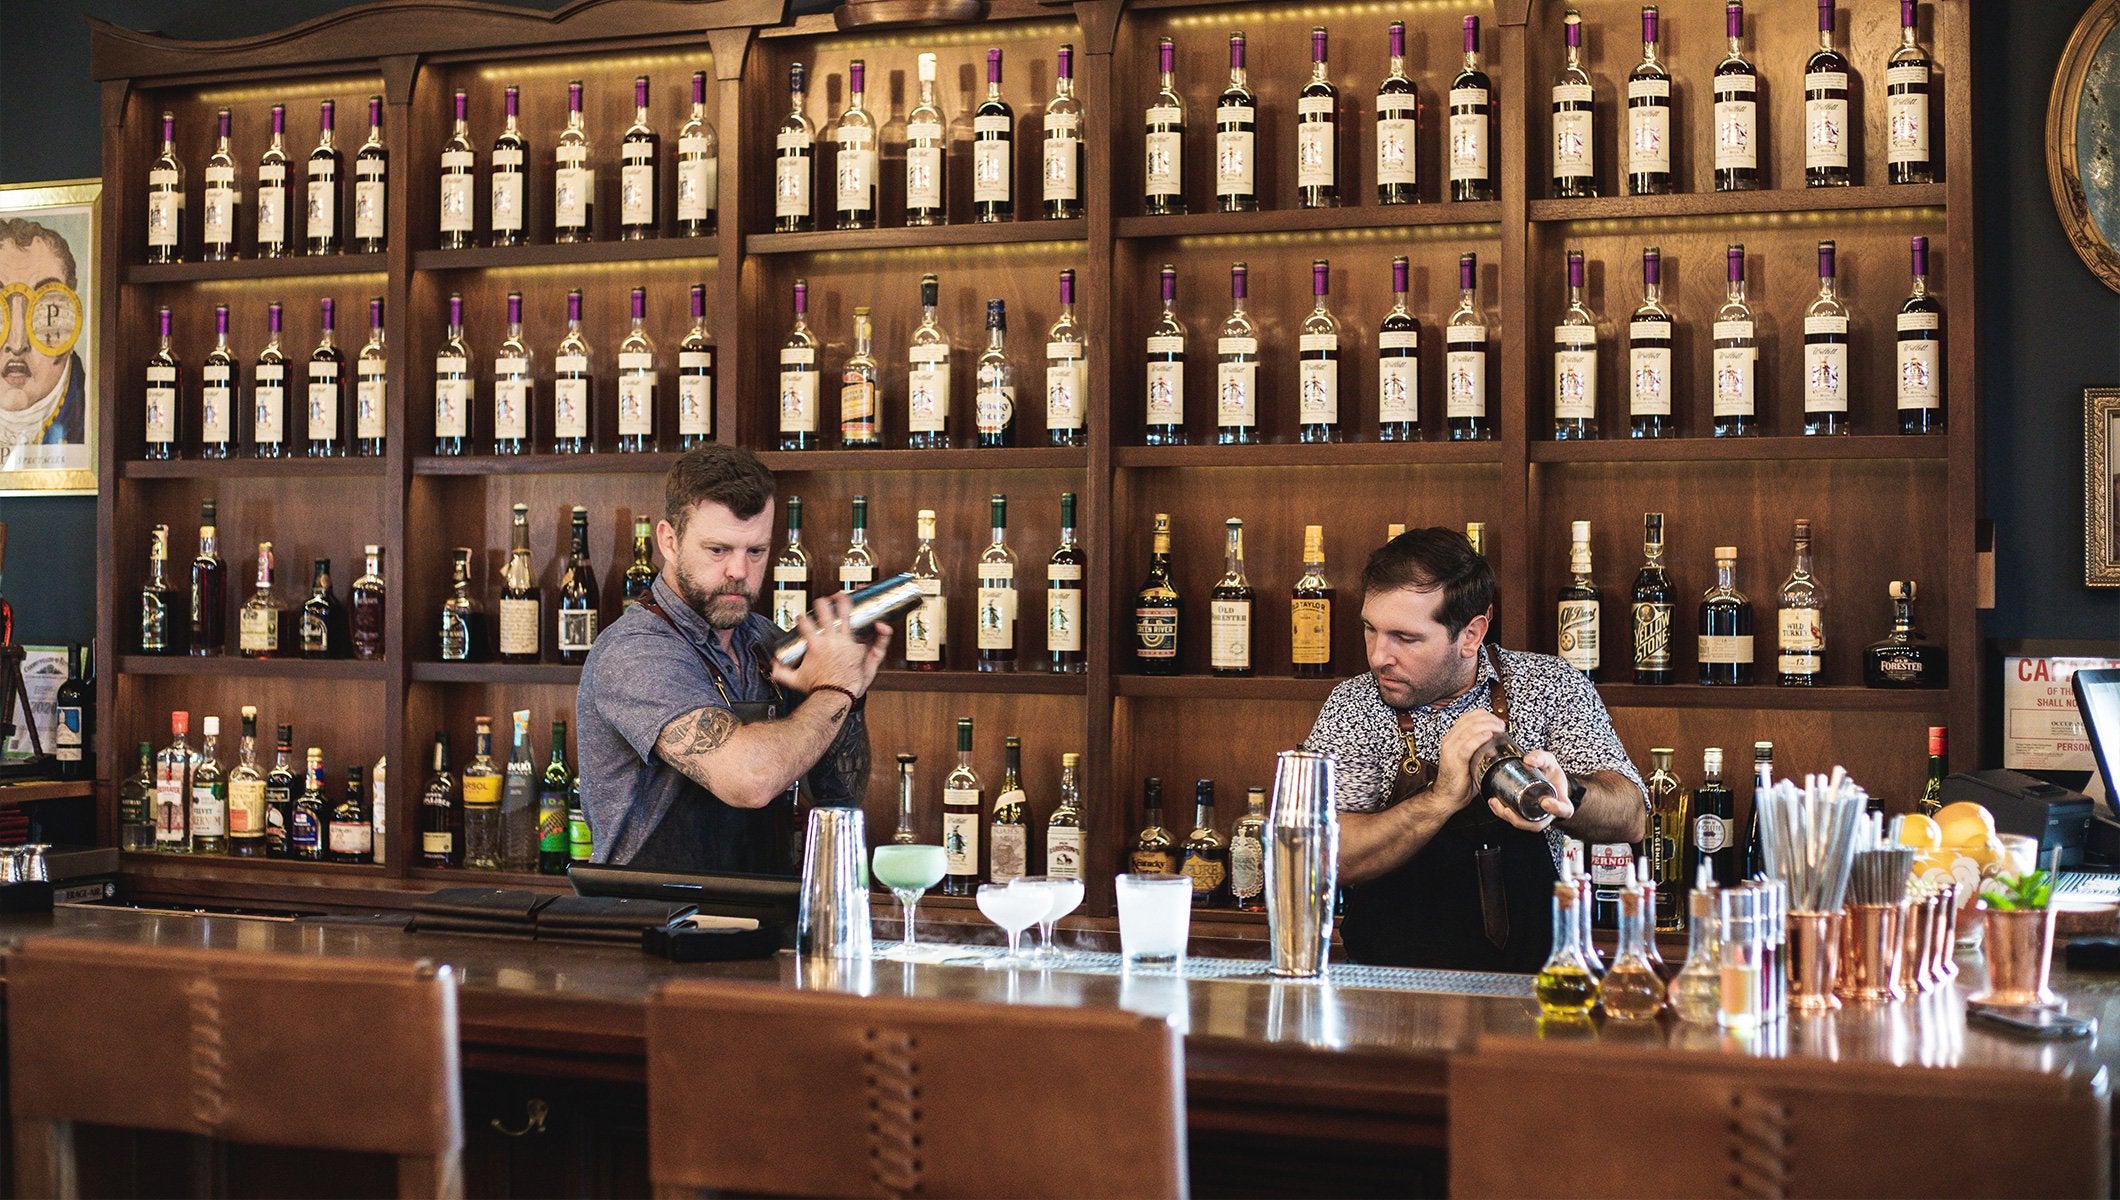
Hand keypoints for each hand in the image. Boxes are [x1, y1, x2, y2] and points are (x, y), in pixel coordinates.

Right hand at [772, 592, 891, 698]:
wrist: (836, 697)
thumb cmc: (817, 689)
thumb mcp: (795, 681)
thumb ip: (782, 673)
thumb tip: (773, 666)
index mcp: (814, 645)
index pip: (805, 623)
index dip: (802, 618)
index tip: (802, 618)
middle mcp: (830, 640)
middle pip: (825, 612)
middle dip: (822, 603)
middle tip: (822, 601)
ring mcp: (845, 643)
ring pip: (845, 615)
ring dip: (843, 603)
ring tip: (841, 596)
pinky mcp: (858, 648)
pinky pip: (863, 634)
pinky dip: (865, 626)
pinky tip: (865, 617)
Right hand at [1427, 709, 1506, 818]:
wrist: (1447, 797)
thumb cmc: (1461, 780)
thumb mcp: (1470, 759)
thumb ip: (1480, 750)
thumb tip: (1499, 746)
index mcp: (1452, 738)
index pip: (1468, 716)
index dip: (1485, 715)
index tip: (1498, 721)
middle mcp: (1449, 740)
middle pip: (1470, 720)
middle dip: (1489, 719)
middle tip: (1501, 725)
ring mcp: (1450, 749)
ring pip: (1470, 729)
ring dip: (1487, 725)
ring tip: (1499, 728)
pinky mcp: (1454, 759)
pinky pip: (1467, 745)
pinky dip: (1479, 738)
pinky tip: (1489, 735)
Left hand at [1487, 747, 1575, 831]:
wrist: (1545, 778)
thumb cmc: (1550, 772)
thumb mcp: (1549, 762)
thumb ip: (1541, 758)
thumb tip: (1528, 760)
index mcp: (1562, 803)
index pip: (1563, 810)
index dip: (1556, 809)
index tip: (1545, 802)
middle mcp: (1549, 814)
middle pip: (1536, 824)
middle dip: (1521, 820)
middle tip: (1508, 810)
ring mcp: (1536, 816)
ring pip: (1522, 823)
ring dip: (1507, 817)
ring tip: (1496, 803)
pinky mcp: (1523, 815)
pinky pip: (1514, 818)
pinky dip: (1501, 812)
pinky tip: (1494, 802)